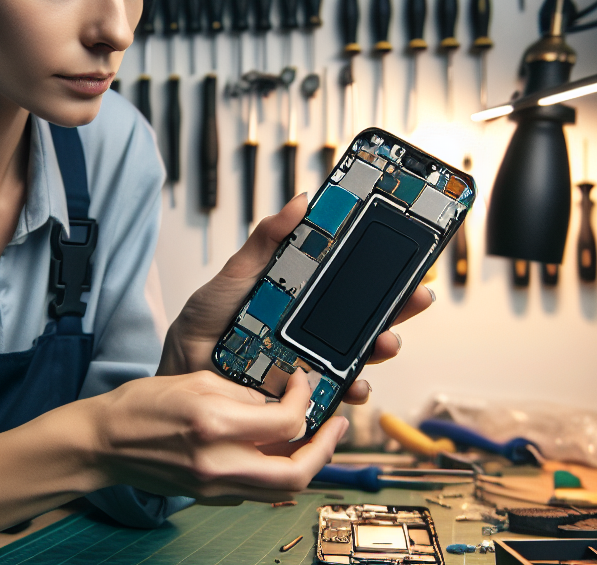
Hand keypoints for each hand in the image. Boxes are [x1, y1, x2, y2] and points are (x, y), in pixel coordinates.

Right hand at [90, 368, 349, 502]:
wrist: (105, 442)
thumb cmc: (140, 406)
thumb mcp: (196, 380)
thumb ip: (243, 394)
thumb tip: (276, 402)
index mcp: (214, 425)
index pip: (285, 423)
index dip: (303, 401)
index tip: (302, 384)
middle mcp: (219, 462)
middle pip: (297, 472)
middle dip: (325, 449)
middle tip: (337, 427)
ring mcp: (215, 485)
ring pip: (283, 489)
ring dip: (308, 465)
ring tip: (318, 441)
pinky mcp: (211, 496)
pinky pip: (259, 490)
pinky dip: (278, 472)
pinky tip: (280, 451)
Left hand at [159, 193, 434, 404]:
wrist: (179, 370)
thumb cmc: (203, 324)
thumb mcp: (234, 275)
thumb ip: (266, 241)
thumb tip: (300, 202)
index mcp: (300, 297)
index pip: (349, 282)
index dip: (381, 272)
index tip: (408, 255)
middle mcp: (311, 329)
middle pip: (365, 318)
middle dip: (397, 308)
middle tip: (417, 295)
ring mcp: (310, 362)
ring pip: (358, 355)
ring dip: (381, 349)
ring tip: (387, 342)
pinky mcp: (301, 394)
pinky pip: (335, 394)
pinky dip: (351, 390)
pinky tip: (354, 385)